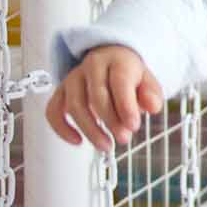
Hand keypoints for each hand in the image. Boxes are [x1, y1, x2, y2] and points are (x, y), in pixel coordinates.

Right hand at [45, 45, 163, 151]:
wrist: (110, 60)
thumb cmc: (129, 76)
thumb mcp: (148, 81)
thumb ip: (151, 94)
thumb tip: (153, 106)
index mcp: (117, 61)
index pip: (119, 83)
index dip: (126, 106)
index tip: (133, 126)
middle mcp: (92, 67)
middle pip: (96, 96)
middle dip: (110, 121)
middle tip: (123, 139)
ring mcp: (73, 79)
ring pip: (74, 105)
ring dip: (89, 130)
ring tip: (106, 146)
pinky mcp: (61, 92)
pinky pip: (53, 110)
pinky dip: (61, 128)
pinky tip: (77, 141)